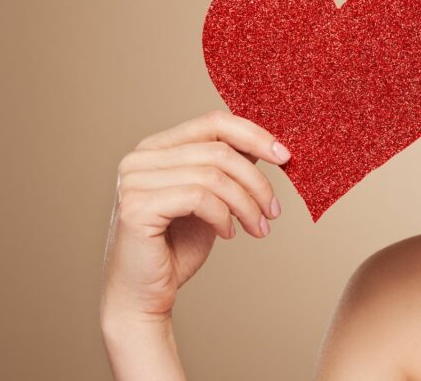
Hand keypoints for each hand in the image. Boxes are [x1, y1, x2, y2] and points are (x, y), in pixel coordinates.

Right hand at [100, 109, 290, 323]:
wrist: (143, 296)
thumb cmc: (176, 248)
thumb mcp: (212, 200)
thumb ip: (228, 169)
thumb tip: (267, 146)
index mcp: (156, 147)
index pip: (214, 122)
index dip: (255, 135)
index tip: (285, 157)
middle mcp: (140, 158)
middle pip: (219, 150)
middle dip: (257, 182)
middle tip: (274, 211)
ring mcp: (134, 181)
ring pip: (214, 175)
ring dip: (247, 204)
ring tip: (258, 227)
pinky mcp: (136, 207)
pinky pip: (199, 198)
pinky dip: (224, 216)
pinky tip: (228, 234)